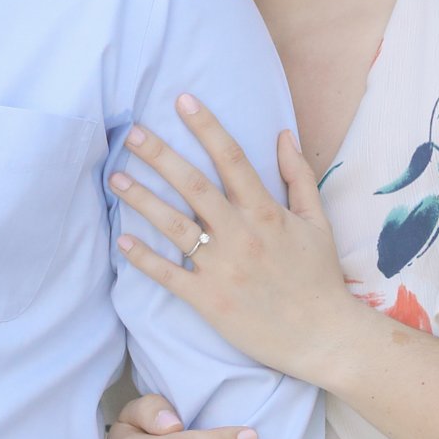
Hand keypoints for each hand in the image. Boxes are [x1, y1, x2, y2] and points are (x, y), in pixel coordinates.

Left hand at [111, 96, 367, 386]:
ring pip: (174, 226)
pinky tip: (121, 241)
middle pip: (194, 186)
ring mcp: (222, 268)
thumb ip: (298, 176)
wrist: (322, 337)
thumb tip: (283, 133)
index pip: (232, 159)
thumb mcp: (316, 222)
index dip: (207, 127)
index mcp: (266, 213)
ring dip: (142, 200)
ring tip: (116, 177)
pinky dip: (143, 258)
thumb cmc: (319, 277)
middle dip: (161, 156)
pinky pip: (168, 275)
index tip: (183, 101)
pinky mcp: (208, 300)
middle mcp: (241, 235)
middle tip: (132, 133)